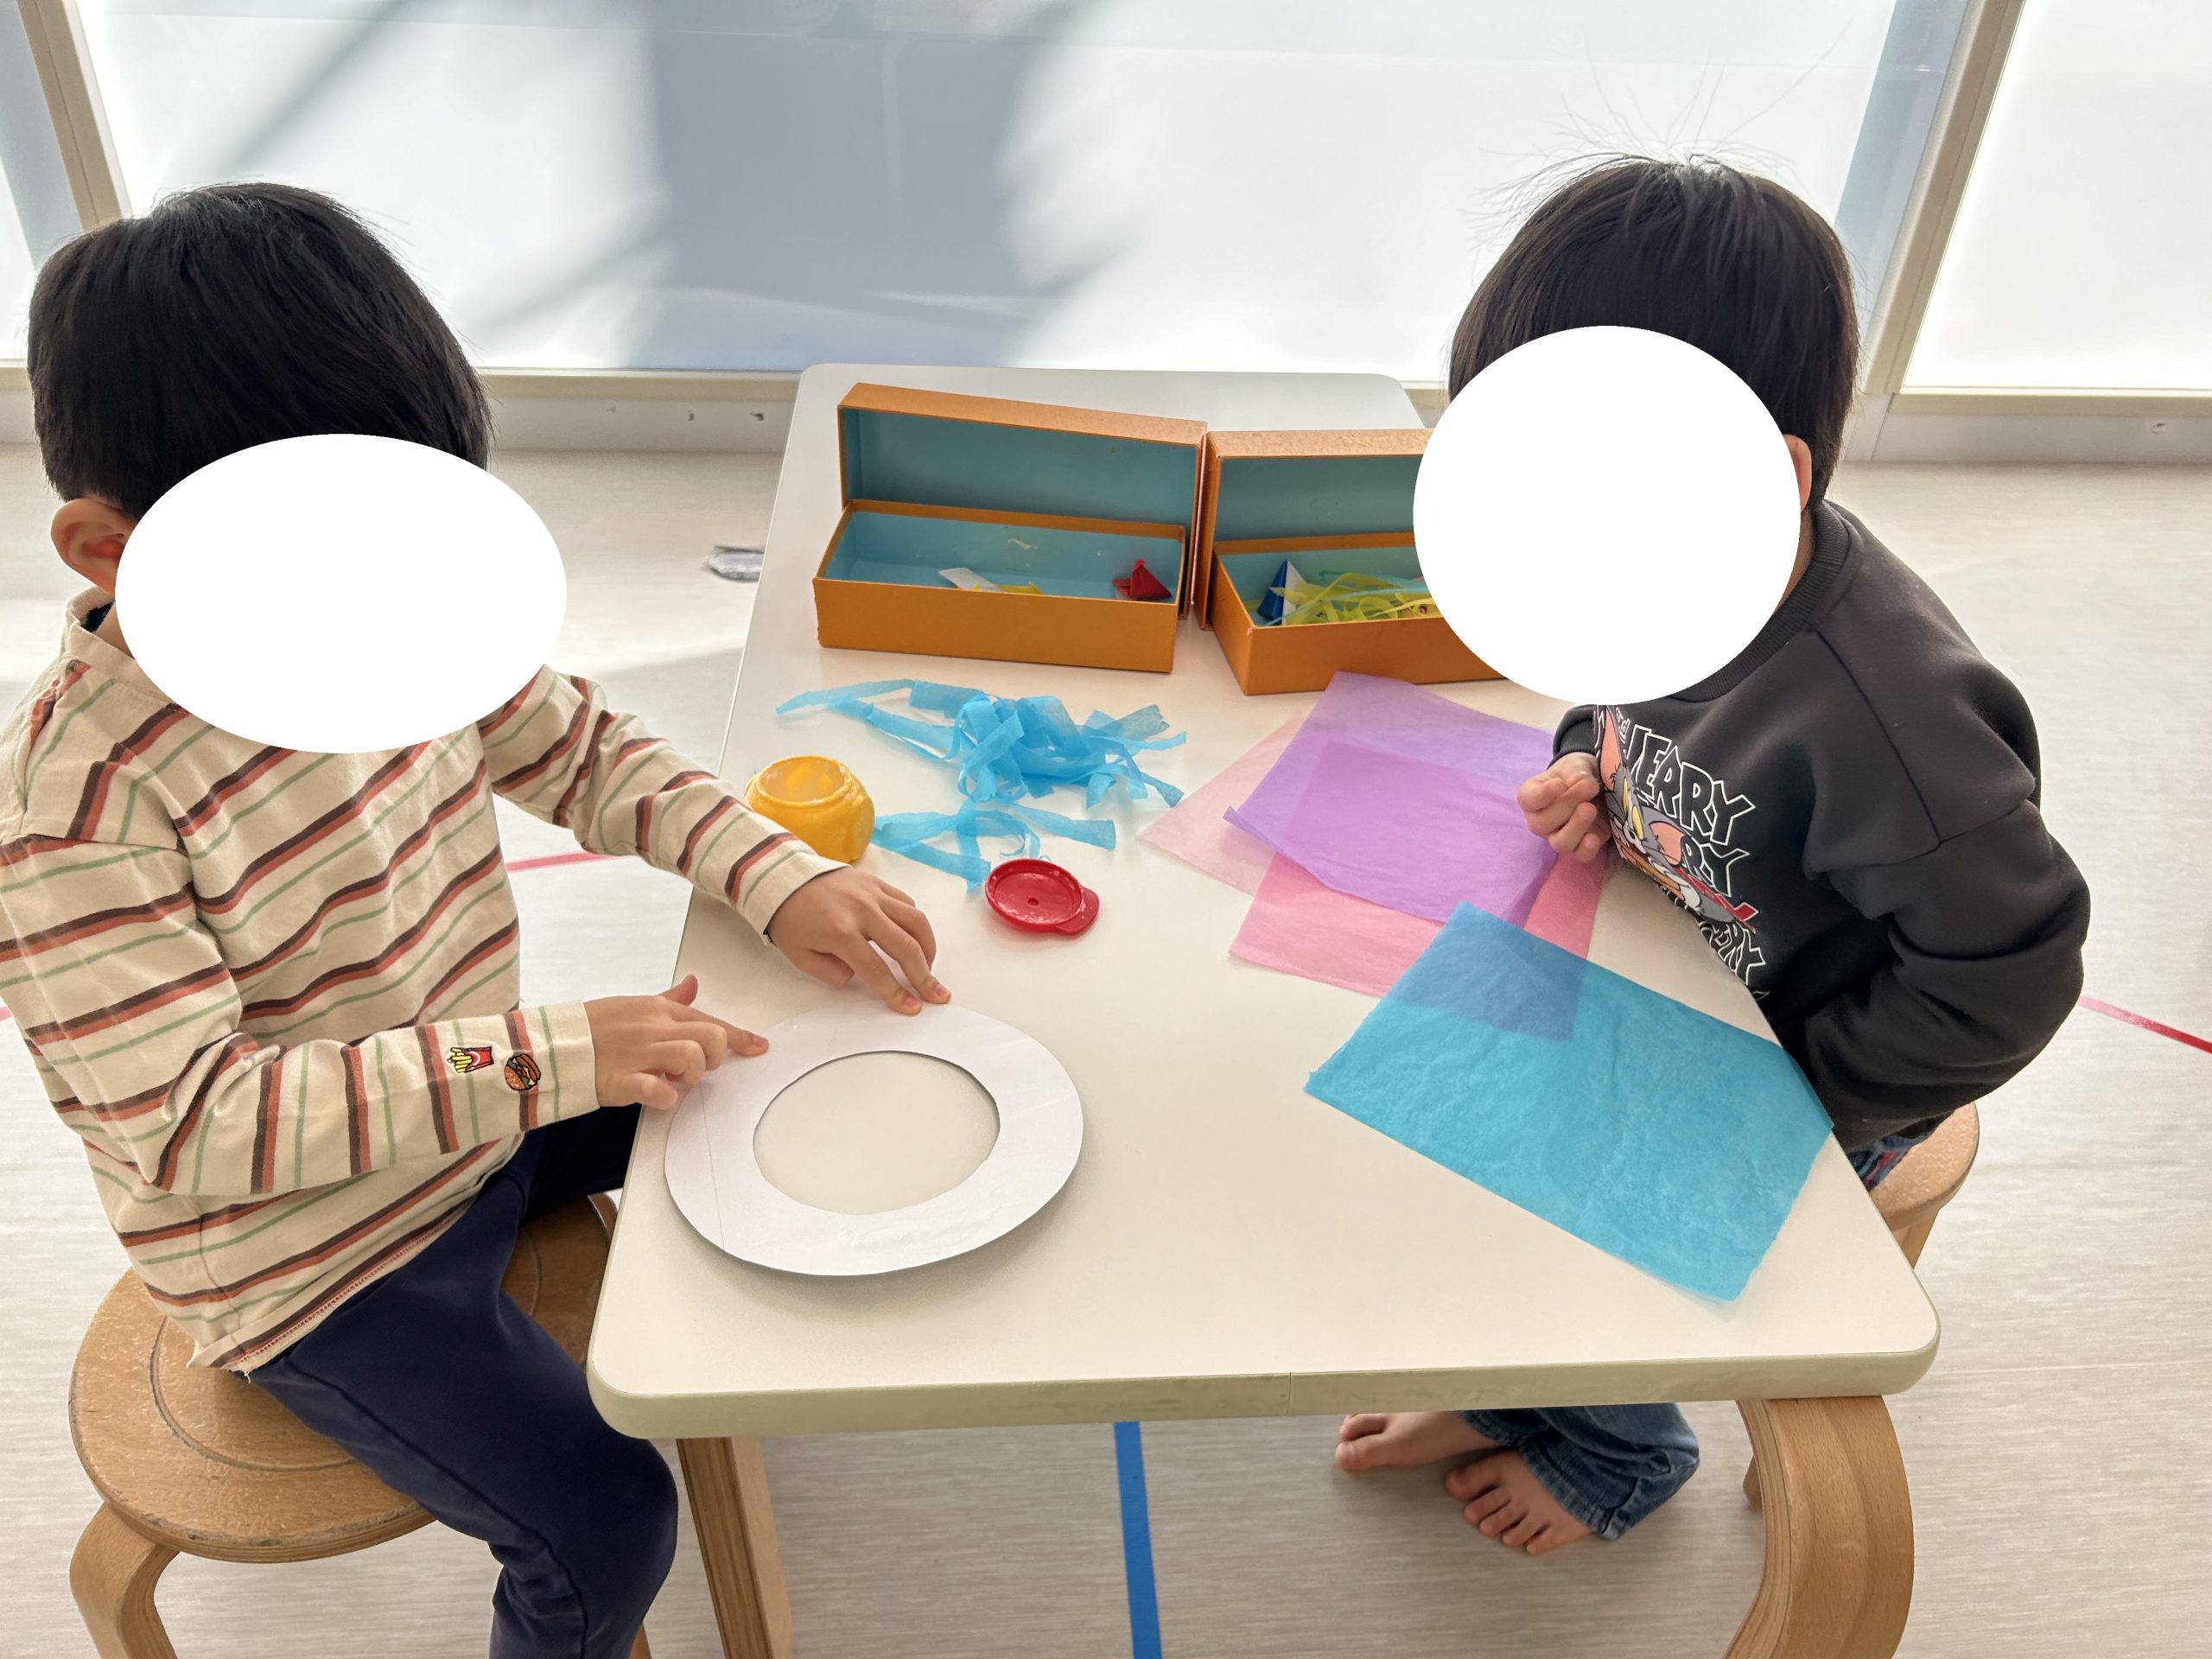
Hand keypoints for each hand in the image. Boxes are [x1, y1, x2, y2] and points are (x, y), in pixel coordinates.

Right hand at [584, 974, 763, 1109]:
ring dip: (692, 1074)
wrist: (552, 1044)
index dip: (740, 1037)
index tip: (759, 1047)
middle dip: (716, 1056)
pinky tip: (659, 1094)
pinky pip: (659, 1090)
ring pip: (693, 1058)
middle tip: (698, 1067)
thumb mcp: (633, 1005)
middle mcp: (654, 1027)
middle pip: (711, 1036)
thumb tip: (693, 984)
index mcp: (658, 1009)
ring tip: (673, 1077)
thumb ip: (668, 999)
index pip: (709, 1020)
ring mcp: (639, 1053)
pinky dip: (667, 1096)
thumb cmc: (594, 1027)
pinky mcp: (623, 1080)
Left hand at [767, 867, 949, 1013]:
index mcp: (840, 933)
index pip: (877, 969)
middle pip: (906, 946)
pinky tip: (914, 938)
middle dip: (924, 975)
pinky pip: (906, 903)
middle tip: (937, 994)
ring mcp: (873, 894)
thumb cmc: (789, 920)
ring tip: (929, 966)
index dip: (896, 992)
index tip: (912, 1007)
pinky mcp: (877, 883)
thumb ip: (832, 974)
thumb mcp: (800, 956)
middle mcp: (863, 911)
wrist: (783, 878)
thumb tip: (862, 976)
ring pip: (915, 921)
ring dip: (928, 947)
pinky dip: (915, 923)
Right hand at [1518, 752, 1607, 861]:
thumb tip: (1580, 780)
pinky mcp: (1582, 845)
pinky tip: (1594, 838)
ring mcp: (1560, 836)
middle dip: (1567, 804)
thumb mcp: (1574, 764)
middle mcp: (1540, 821)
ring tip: (1590, 808)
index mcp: (1532, 798)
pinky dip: (1587, 849)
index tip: (1560, 783)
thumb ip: (1575, 770)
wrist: (1594, 784)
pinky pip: (1580, 855)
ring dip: (1576, 827)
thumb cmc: (1576, 772)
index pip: (1528, 801)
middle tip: (1589, 787)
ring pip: (1560, 843)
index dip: (1542, 795)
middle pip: (1543, 823)